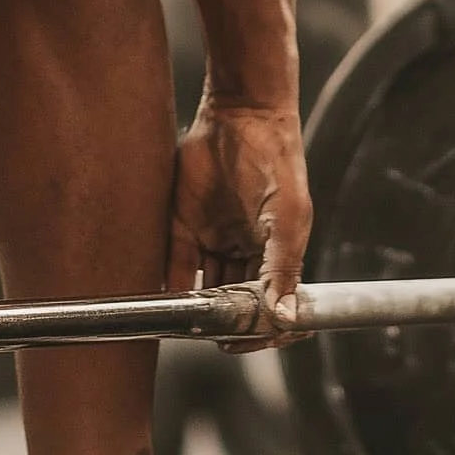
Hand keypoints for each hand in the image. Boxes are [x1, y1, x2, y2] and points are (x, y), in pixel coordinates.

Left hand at [168, 100, 310, 347]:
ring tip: (193, 324)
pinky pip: (174, 267)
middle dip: (226, 323)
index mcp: (275, 253)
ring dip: (198, 311)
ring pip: (202, 290)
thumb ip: (283, 267)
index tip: (244, 343)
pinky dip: (170, 289)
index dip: (260, 329)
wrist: (240, 112)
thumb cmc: (276, 159)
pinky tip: (167, 304)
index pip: (269, 305)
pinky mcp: (182, 224)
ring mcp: (211, 240)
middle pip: (233, 302)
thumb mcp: (287, 216)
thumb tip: (284, 317)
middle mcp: (242, 251)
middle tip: (215, 336)